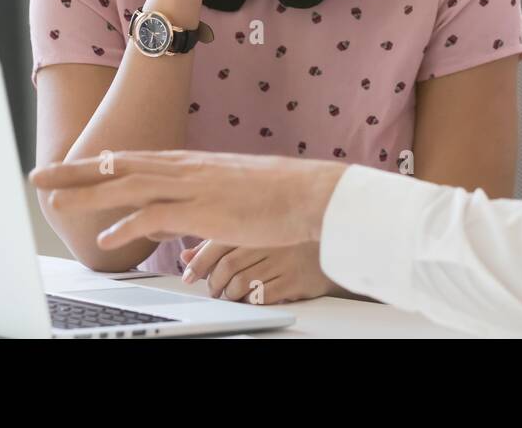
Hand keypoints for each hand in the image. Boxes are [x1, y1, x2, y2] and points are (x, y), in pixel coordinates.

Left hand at [29, 150, 347, 249]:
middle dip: (74, 172)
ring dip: (89, 195)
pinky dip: (127, 226)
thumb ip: (186, 208)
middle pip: (118, 166)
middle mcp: (183, 169)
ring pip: (128, 186)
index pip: (128, 160)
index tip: (63, 167)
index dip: (92, 164)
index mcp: (187, 165)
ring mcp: (192, 186)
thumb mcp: (220, 198)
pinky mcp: (203, 208)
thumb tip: (162, 224)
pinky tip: (106, 239)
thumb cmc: (272, 196)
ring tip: (55, 205)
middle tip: (38, 176)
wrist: (307, 192)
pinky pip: (156, 216)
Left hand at [182, 240, 336, 303]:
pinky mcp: (296, 279)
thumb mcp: (256, 232)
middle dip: (213, 282)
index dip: (198, 262)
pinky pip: (261, 296)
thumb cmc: (290, 237)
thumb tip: (186, 257)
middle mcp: (270, 237)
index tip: (189, 275)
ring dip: (230, 294)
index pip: (217, 242)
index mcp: (257, 220)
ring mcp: (284, 258)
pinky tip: (250, 298)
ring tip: (231, 293)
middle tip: (214, 288)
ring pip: (240, 283)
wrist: (335, 242)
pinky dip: (249, 301)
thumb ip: (220, 242)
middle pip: (226, 266)